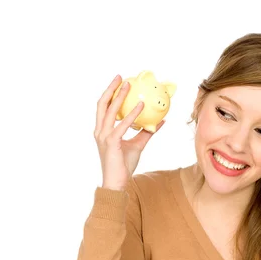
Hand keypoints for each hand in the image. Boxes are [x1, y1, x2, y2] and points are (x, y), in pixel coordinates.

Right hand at [95, 75, 165, 190]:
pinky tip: (140, 106)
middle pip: (102, 104)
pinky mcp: (112, 142)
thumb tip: (160, 122)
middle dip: (111, 89)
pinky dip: (132, 114)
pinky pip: (123, 125)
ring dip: (120, 97)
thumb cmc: (124, 165)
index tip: (118, 82)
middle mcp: (100, 131)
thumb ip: (146, 132)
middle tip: (121, 77)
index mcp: (102, 131)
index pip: (103, 108)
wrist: (117, 182)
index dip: (110, 93)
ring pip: (110, 111)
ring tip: (129, 86)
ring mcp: (104, 136)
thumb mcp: (137, 145)